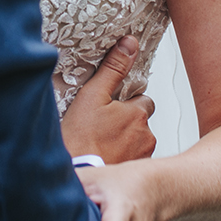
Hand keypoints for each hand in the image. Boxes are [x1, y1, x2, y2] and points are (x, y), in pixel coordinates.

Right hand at [60, 35, 157, 165]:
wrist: (74, 176)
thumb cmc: (79, 139)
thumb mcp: (92, 96)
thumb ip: (112, 69)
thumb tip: (129, 44)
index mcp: (137, 113)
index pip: (142, 100)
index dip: (126, 103)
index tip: (109, 109)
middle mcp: (146, 134)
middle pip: (141, 121)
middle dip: (128, 122)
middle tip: (103, 128)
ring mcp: (143, 155)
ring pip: (138, 140)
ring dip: (126, 140)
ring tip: (101, 144)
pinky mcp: (136, 171)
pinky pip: (134, 159)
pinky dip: (123, 157)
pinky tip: (105, 157)